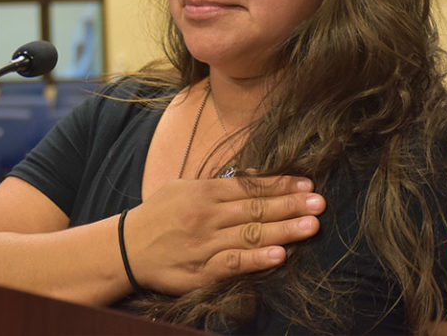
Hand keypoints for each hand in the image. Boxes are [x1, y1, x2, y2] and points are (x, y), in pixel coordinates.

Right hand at [122, 175, 324, 295]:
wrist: (126, 247)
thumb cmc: (160, 215)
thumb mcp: (185, 188)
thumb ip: (220, 184)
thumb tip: (256, 176)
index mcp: (205, 192)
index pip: (250, 187)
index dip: (281, 185)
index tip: (308, 183)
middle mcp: (207, 215)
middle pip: (256, 209)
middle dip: (291, 205)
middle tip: (320, 202)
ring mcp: (205, 244)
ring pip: (249, 234)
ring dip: (284, 230)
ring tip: (312, 225)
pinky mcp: (201, 271)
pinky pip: (232, 264)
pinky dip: (256, 259)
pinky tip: (279, 256)